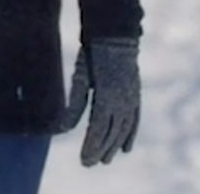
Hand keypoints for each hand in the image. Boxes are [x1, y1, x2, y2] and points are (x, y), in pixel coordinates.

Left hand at [59, 38, 139, 165]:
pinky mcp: (135, 93)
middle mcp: (122, 99)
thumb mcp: (80, 78)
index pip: (99, 129)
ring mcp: (131, 97)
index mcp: (106, 96)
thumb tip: (63, 129)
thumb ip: (75, 105)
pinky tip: (126, 148)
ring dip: (115, 146)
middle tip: (90, 164)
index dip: (91, 146)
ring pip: (124, 128)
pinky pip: (135, 118)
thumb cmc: (93, 55)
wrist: (115, 35)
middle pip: (112, 132)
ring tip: (106, 159)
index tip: (84, 161)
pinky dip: (131, 134)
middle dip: (101, 150)